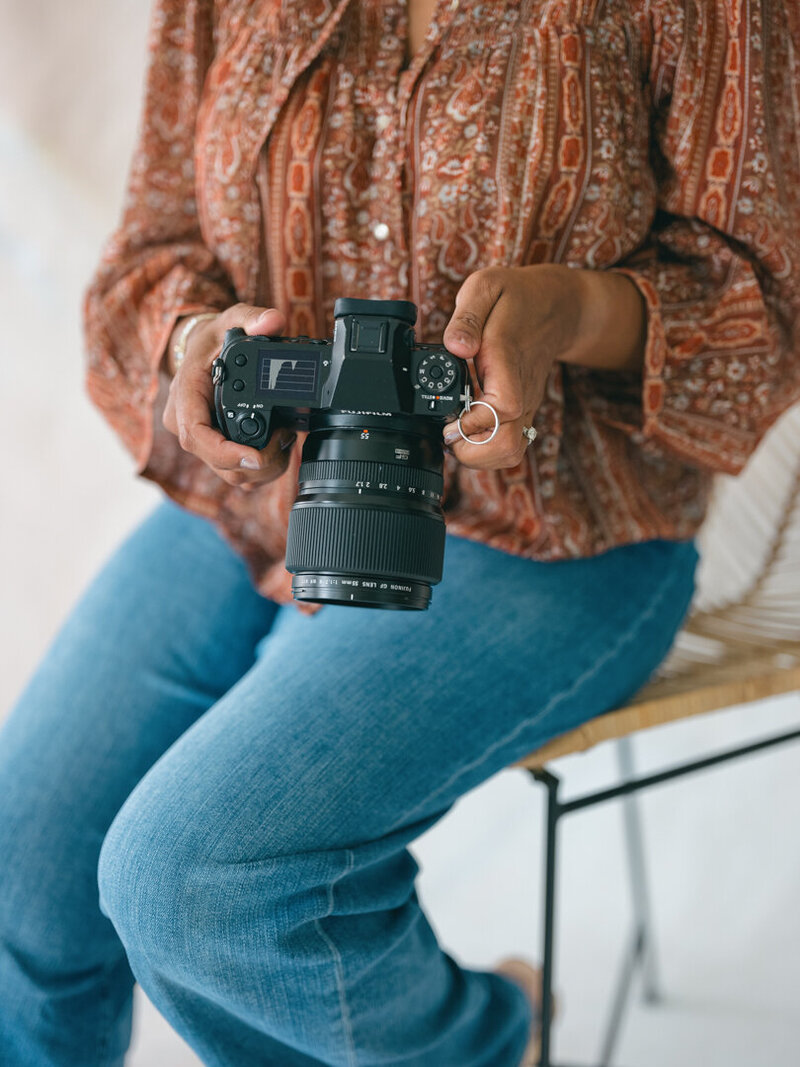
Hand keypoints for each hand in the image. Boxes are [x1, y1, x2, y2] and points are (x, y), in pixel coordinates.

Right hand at [162, 303, 294, 489]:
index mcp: (185, 397)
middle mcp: (186, 424)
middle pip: (219, 463)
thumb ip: (252, 318)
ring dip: (263, 468)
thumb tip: (273, 321)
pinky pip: (236, 473)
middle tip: (285, 439)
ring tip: (285, 439)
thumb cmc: (213, 340)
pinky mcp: (214, 451)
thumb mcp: (231, 319)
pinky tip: (278, 447)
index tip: (256, 457)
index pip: (196, 436)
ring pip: (230, 475)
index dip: (225, 454)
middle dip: (258, 462)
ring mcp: (200, 441)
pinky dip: (261, 469)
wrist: (202, 353)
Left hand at [441, 265, 645, 469]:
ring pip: (510, 453)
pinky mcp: (522, 413)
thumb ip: (467, 317)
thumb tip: (455, 345)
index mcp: (508, 361)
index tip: (449, 420)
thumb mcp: (486, 287)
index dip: (474, 423)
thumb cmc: (517, 297)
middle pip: (507, 447)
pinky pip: (510, 446)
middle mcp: (522, 392)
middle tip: (446, 432)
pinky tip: (467, 430)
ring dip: (478, 455)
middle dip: (470, 451)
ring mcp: (525, 406)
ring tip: (455, 435)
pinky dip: (486, 449)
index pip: (503, 407)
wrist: (555, 307)